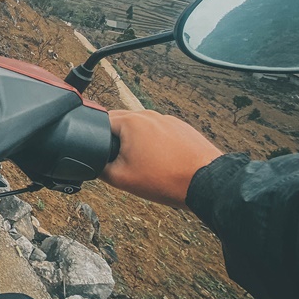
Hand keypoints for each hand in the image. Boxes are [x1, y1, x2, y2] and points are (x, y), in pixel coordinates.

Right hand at [102, 110, 223, 207]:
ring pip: (141, 128)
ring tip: (145, 165)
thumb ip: (99, 168)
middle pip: (121, 123)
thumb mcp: (121, 179)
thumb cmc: (165, 179)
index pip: (100, 121)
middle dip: (116, 140)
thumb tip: (92, 163)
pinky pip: (159, 132)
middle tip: (122, 162)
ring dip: (136, 142)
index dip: (96, 139)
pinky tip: (161, 162)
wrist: (206, 183)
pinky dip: (155, 145)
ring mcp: (167, 120)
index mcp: (131, 121)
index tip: (103, 155)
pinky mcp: (181, 128)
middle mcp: (148, 115)